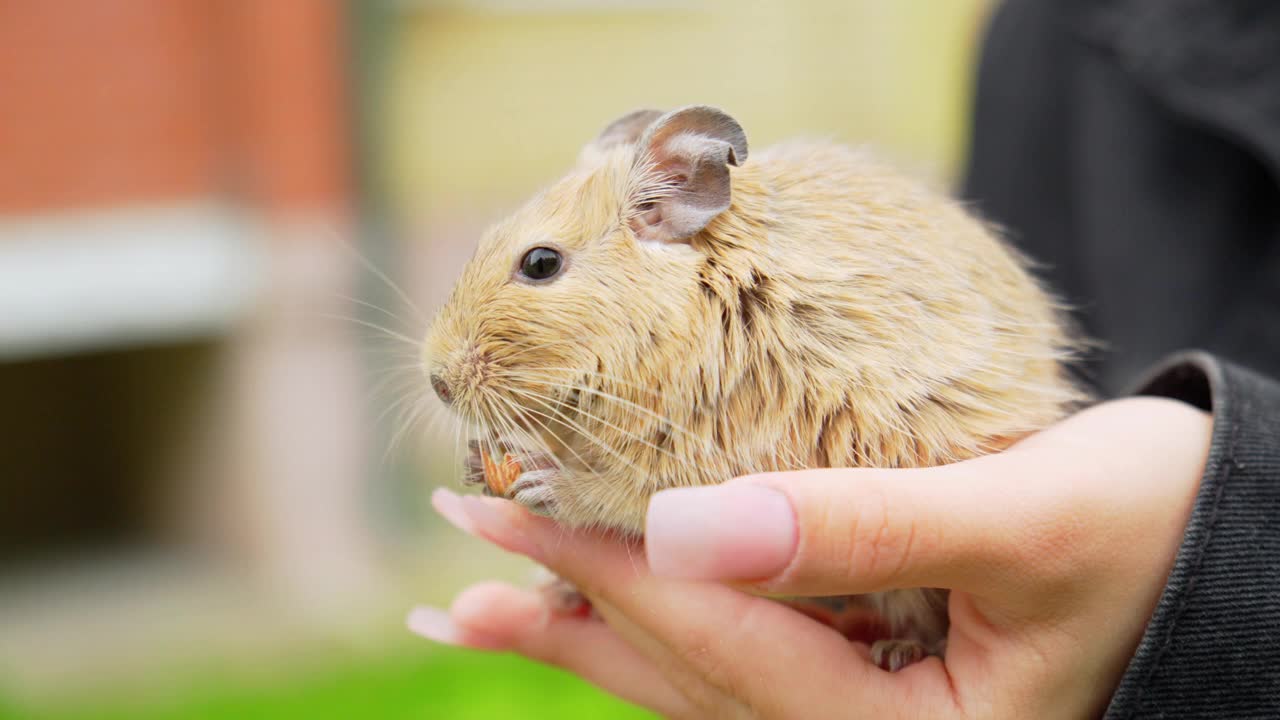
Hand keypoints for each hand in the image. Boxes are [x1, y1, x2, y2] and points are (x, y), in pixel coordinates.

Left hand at [409, 397, 1210, 718]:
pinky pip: (747, 659)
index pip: (713, 641)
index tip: (489, 510)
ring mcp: (879, 718)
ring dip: (594, 639)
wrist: (1240, 551)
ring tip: (490, 619)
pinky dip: (669, 628)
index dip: (594, 567)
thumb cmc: (1168, 531)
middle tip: (458, 580)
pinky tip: (619, 610)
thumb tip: (680, 523)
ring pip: (703, 681)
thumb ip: (861, 530)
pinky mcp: (884, 677)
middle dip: (565, 620)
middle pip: (687, 681)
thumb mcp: (1027, 523)